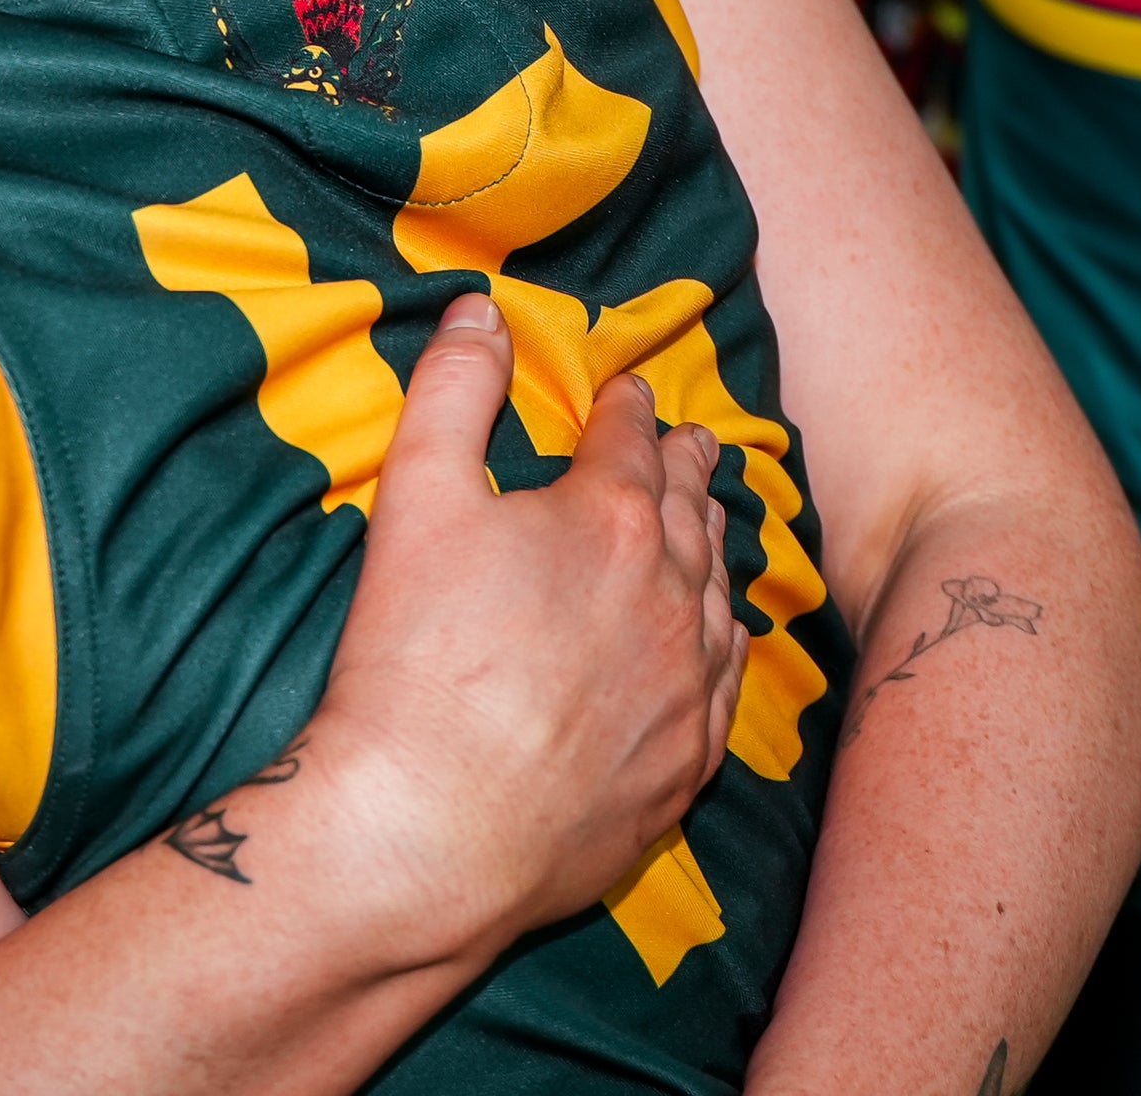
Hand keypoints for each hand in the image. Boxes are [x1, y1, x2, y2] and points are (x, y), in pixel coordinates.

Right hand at [307, 296, 743, 949]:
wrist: (432, 829)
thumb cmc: (413, 662)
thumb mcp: (415, 498)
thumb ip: (451, 391)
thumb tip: (481, 312)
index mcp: (612, 519)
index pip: (630, 439)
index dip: (624, 407)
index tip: (625, 393)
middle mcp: (672, 595)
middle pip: (692, 509)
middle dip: (685, 466)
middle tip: (686, 443)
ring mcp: (688, 686)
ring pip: (719, 594)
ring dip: (712, 548)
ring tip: (708, 523)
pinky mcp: (684, 766)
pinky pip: (726, 684)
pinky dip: (723, 642)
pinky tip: (715, 637)